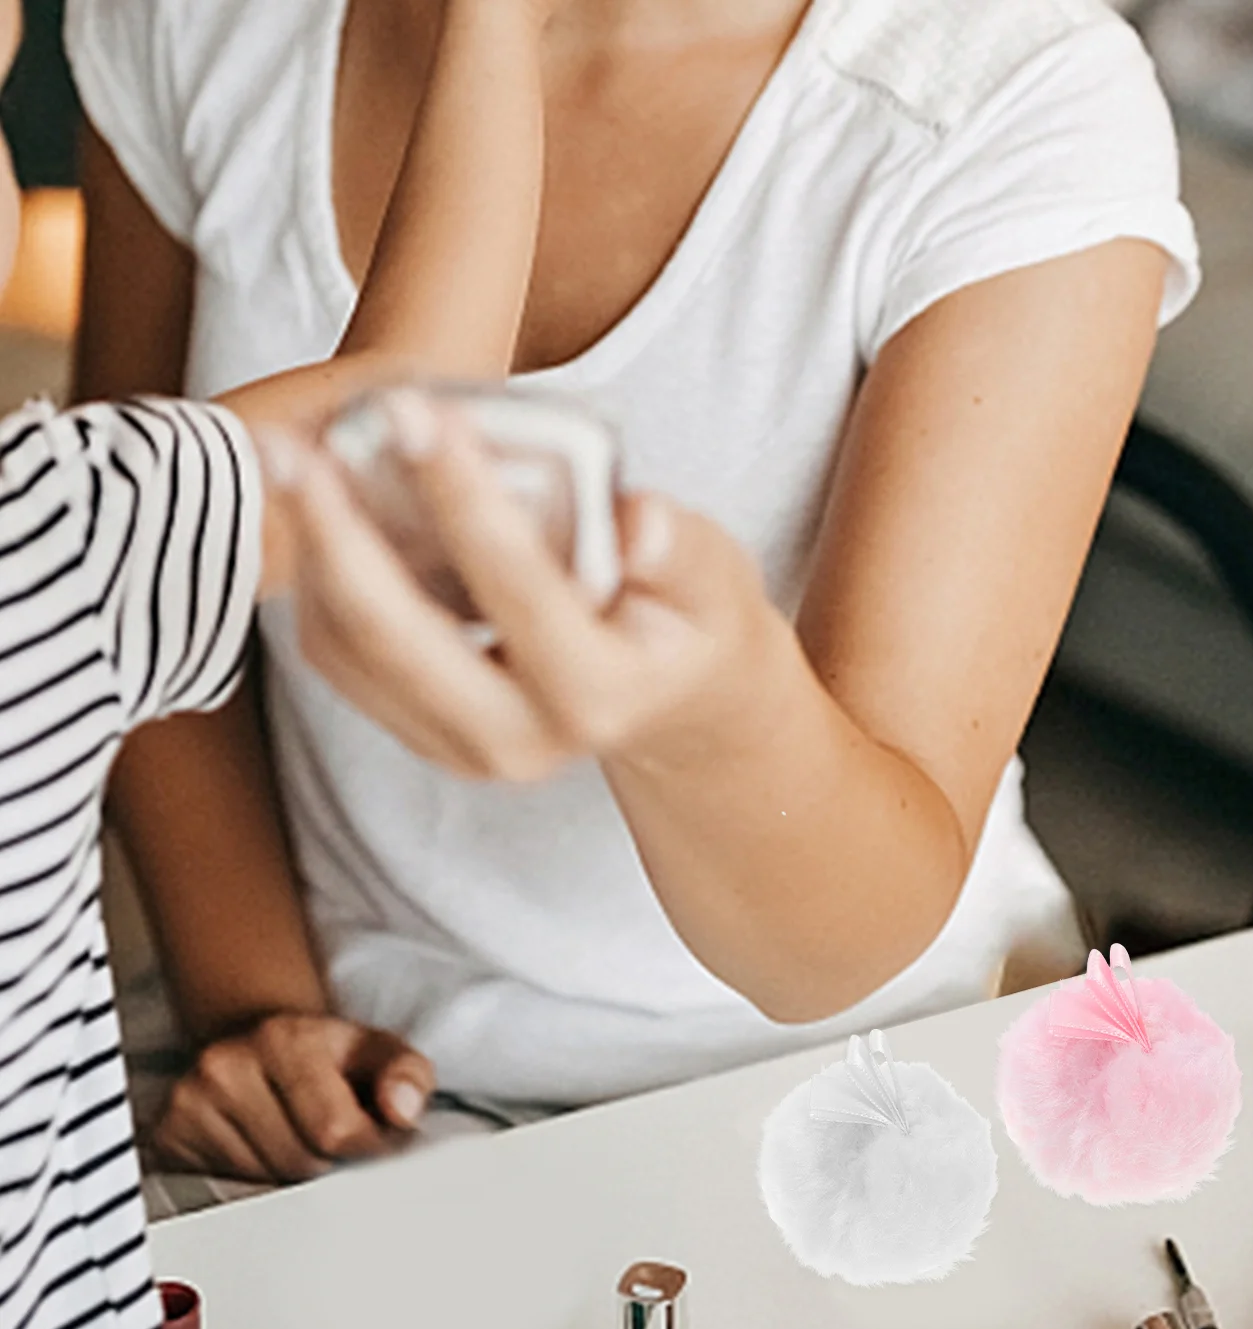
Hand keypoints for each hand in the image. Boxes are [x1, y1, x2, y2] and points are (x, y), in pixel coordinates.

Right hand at [153, 1015, 434, 1182]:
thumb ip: (408, 1076)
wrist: (260, 1042)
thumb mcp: (381, 1052)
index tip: (378, 1138)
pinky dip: (253, 1185)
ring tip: (300, 1139)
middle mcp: (226, 1066)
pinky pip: (223, 1193)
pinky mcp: (167, 1137)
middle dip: (332, 1164)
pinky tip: (263, 1150)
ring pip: (262, 1187)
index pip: (336, 1131)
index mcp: (284, 1039)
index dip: (370, 1147)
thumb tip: (403, 1112)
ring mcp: (188, 1103)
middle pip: (299, 1165)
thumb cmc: (329, 1057)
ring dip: (292, 1179)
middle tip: (338, 1140)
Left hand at [262, 395, 786, 782]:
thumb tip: (638, 523)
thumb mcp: (713, 580)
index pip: (517, 587)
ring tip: (290, 457)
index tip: (412, 409)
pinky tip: (318, 509)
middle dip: (336, 532)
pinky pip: (341, 659)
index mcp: (599, 697)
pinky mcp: (422, 734)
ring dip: (311, 550)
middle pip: (397, 637)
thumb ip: (681, 551)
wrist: (668, 700)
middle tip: (292, 443)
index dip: (460, 495)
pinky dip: (318, 581)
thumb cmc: (686, 619)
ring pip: (351, 649)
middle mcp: (521, 740)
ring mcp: (463, 747)